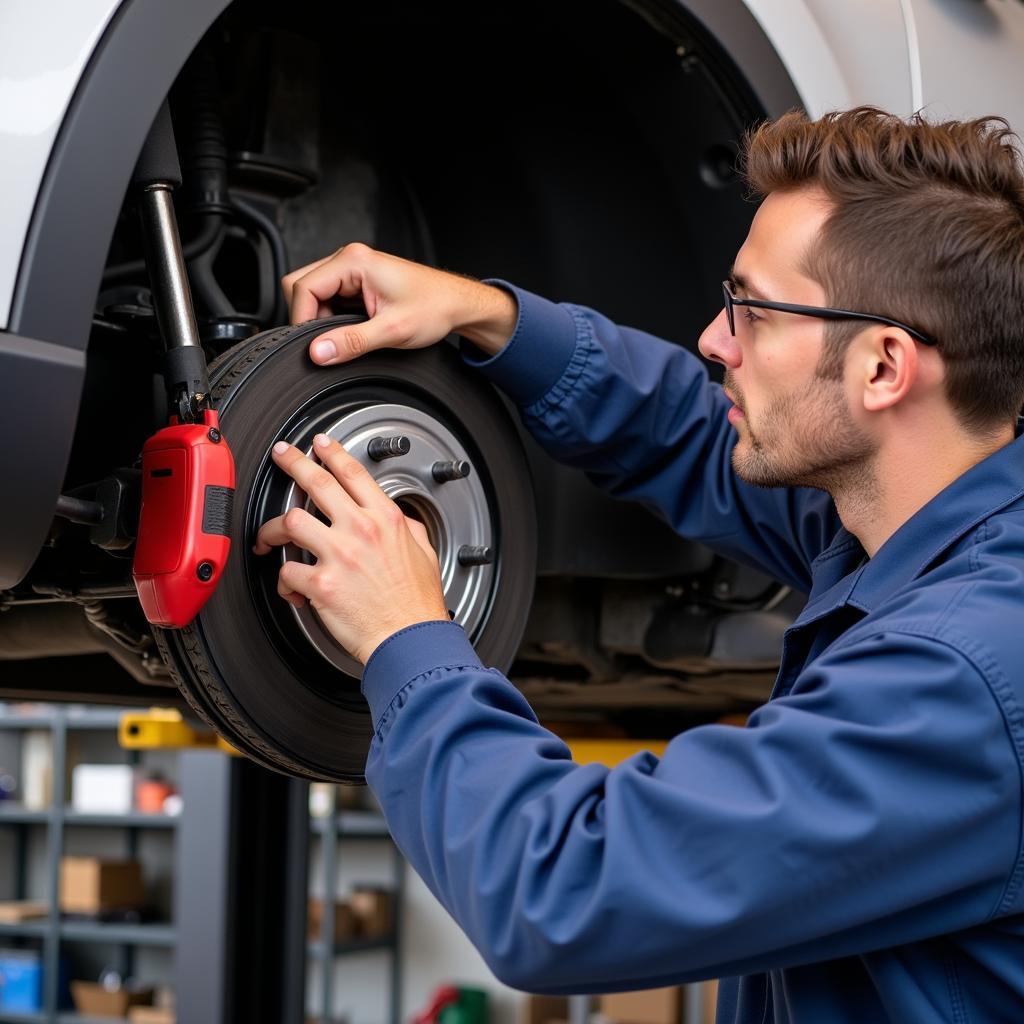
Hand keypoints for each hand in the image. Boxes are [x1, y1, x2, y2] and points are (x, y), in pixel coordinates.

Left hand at [253, 433, 449, 664]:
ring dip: (273, 529)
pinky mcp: (320, 584)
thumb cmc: (417, 604)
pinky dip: (285, 582)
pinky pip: (286, 572)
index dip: (332, 452)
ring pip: (289, 521)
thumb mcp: (424, 553)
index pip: (353, 473)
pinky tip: (292, 589)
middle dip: (292, 462)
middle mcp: (360, 530)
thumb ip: (407, 530)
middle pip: (315, 482)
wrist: (410, 639)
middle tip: (281, 456)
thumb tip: (398, 520)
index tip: (320, 444)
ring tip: (269, 536)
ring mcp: (338, 555)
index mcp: (386, 520)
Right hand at [281, 242, 516, 364]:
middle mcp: (349, 259)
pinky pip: (329, 300)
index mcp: (353, 261)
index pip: (302, 288)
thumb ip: (352, 342)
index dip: (302, 320)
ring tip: (352, 334)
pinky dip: (334, 318)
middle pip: (300, 286)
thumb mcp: (392, 331)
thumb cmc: (435, 307)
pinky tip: (356, 328)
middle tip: (331, 340)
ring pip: (313, 295)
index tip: (312, 345)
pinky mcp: (357, 283)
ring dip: (323, 319)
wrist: (457, 304)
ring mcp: (352, 270)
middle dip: (309, 317)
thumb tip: (318, 352)